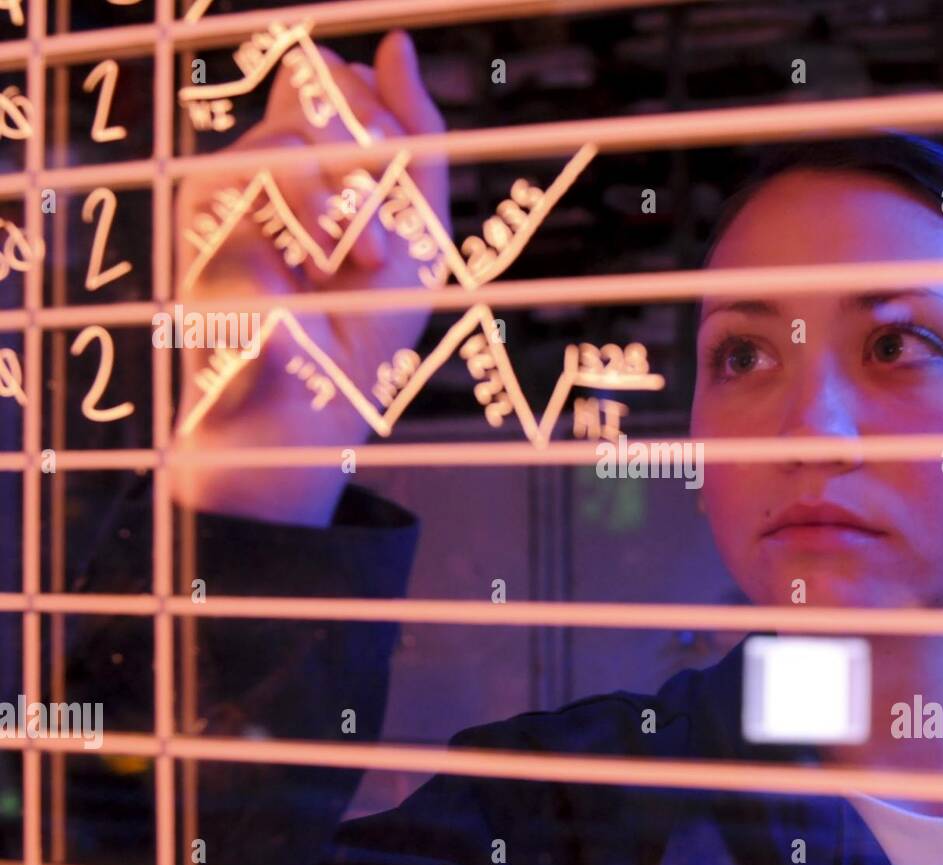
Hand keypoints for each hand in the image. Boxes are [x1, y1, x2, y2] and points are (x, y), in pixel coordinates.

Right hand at [170, 30, 447, 525]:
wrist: (314, 418)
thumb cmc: (366, 330)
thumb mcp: (419, 233)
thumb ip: (417, 139)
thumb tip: (393, 43)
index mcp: (312, 159)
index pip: (335, 81)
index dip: (379, 121)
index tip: (399, 181)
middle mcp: (260, 167)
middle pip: (314, 92)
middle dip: (369, 162)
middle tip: (378, 236)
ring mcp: (223, 194)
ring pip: (286, 145)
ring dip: (345, 212)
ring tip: (357, 267)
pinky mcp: (200, 234)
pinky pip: (260, 194)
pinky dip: (308, 240)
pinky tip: (314, 284)